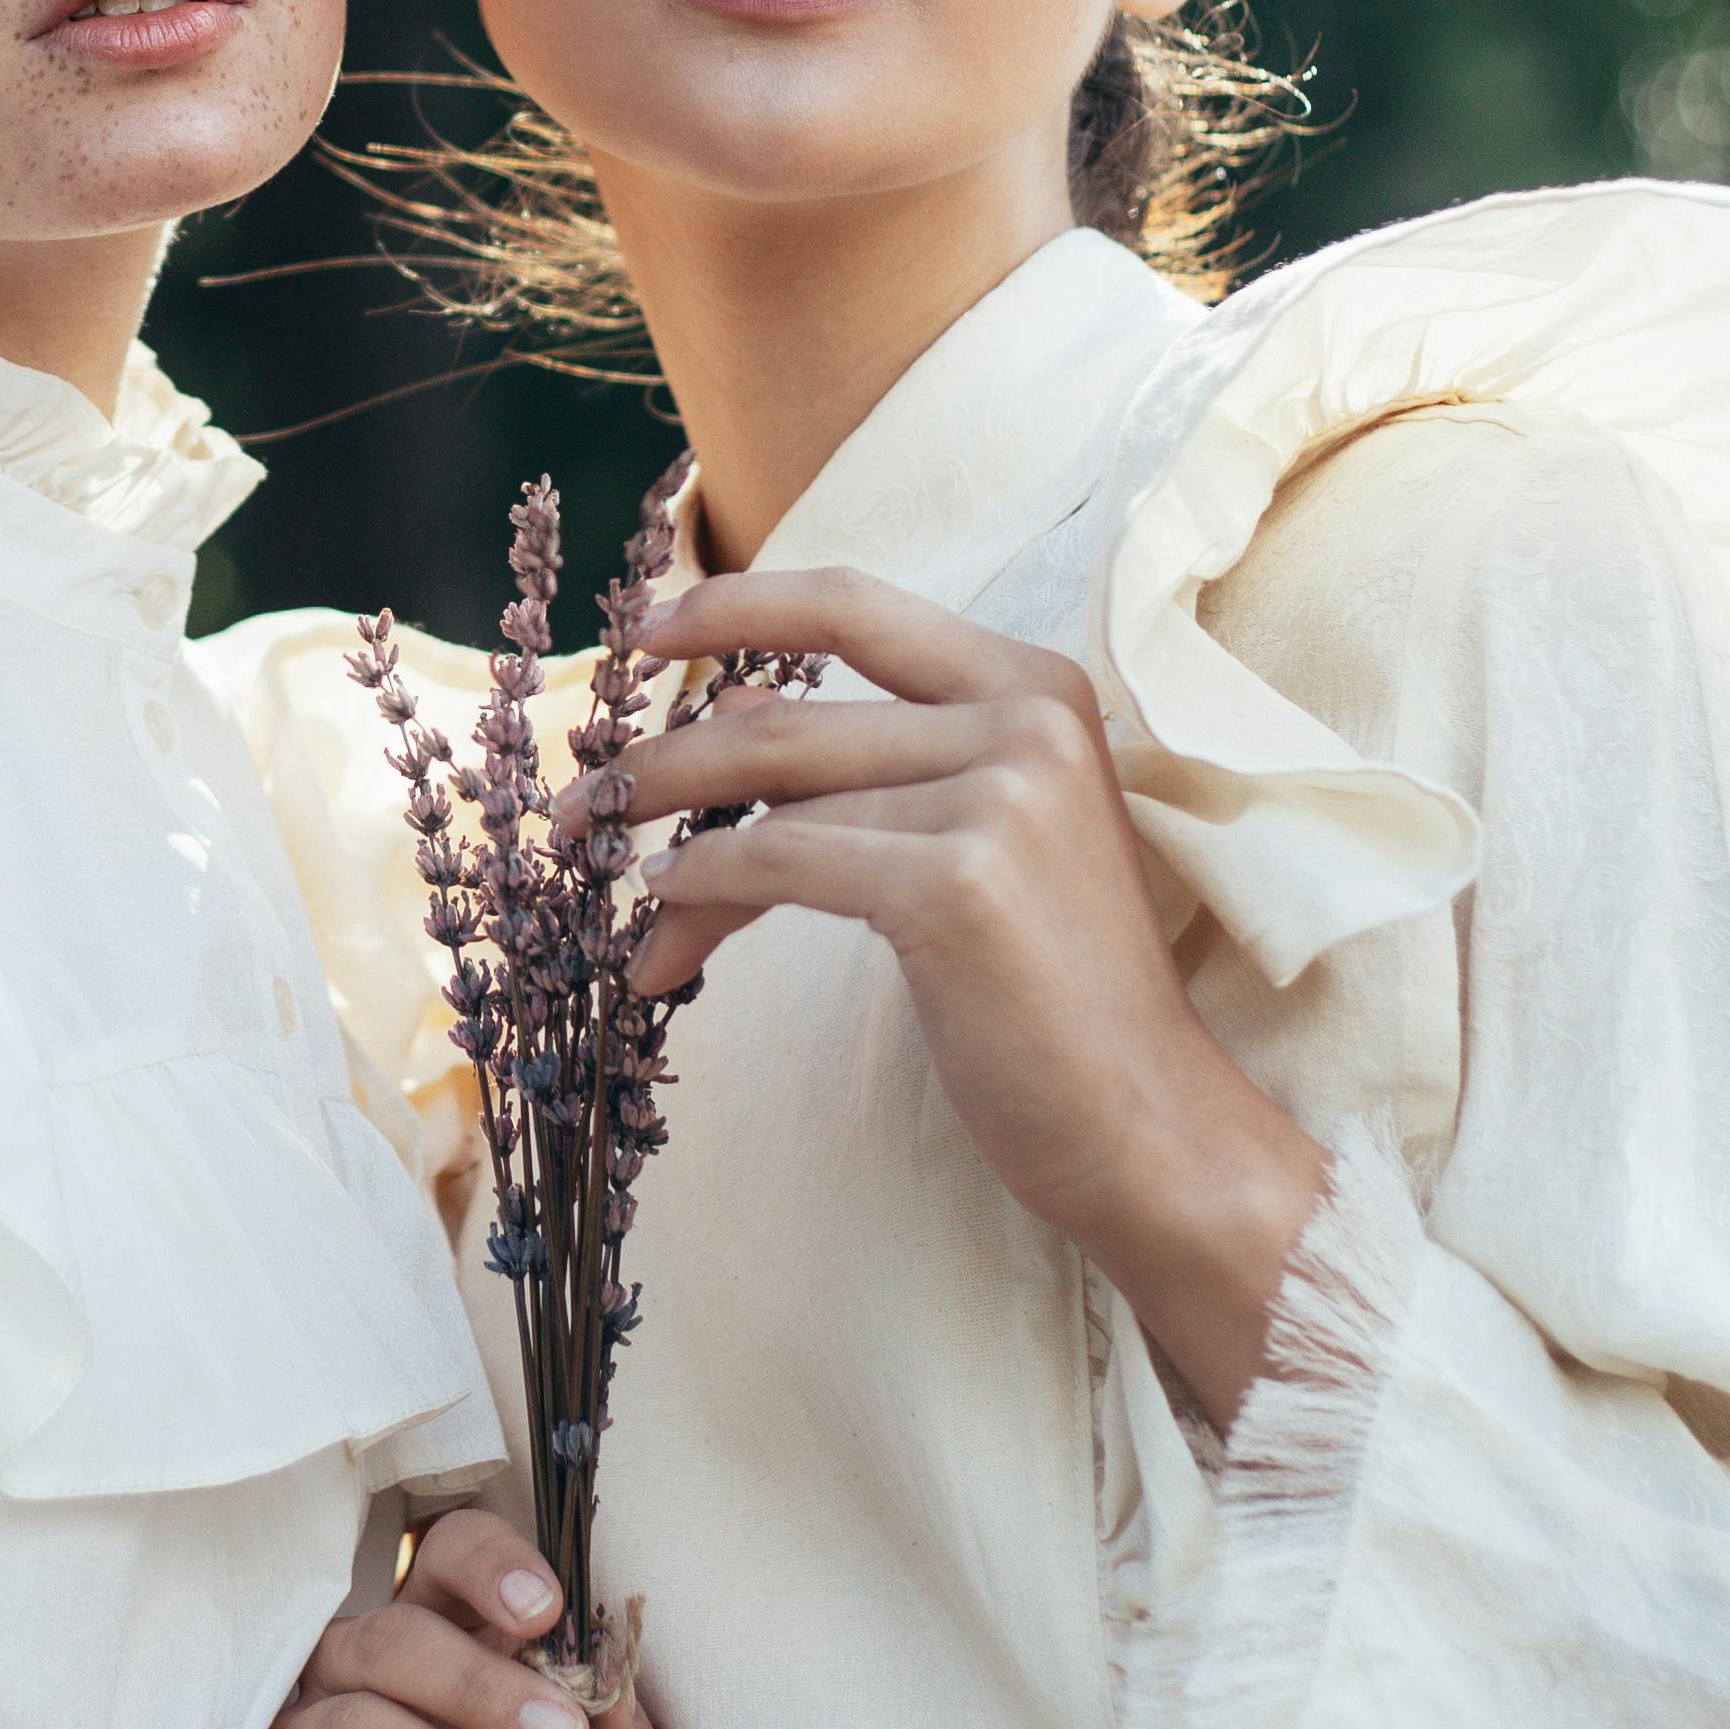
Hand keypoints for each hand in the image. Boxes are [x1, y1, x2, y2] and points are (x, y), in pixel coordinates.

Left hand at [620, 566, 1325, 1424]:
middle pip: (788, 713)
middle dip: (662, 761)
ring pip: (769, 794)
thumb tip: (719, 736)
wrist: (1149, 1125)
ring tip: (610, 895)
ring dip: (665, 849)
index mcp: (1038, 685)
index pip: (857, 603)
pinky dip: (700, 894)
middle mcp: (1024, 716)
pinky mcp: (953, 882)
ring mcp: (996, 792)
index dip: (739, 604)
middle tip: (580, 808)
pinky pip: (776, 864)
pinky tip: (663, 935)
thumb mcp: (984, 843)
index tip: (649, 631)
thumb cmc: (1055, 999)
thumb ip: (877, 773)